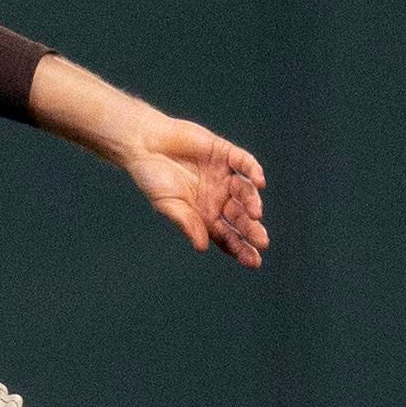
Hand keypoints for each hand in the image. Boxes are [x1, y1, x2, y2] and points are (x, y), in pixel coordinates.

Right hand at [121, 117, 269, 269]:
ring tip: (255, 214)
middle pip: (241, 217)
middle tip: (261, 241)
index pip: (227, 236)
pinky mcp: (224, 153)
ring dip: (252, 203)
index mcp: (205, 215)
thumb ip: (186, 222)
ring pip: (245, 192)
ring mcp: (223, 175)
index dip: (241, 249)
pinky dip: (253, 171)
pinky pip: (244, 163)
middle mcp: (218, 197)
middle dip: (252, 230)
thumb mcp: (167, 204)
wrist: (144, 144)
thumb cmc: (152, 177)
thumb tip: (203, 247)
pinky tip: (259, 182)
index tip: (253, 262)